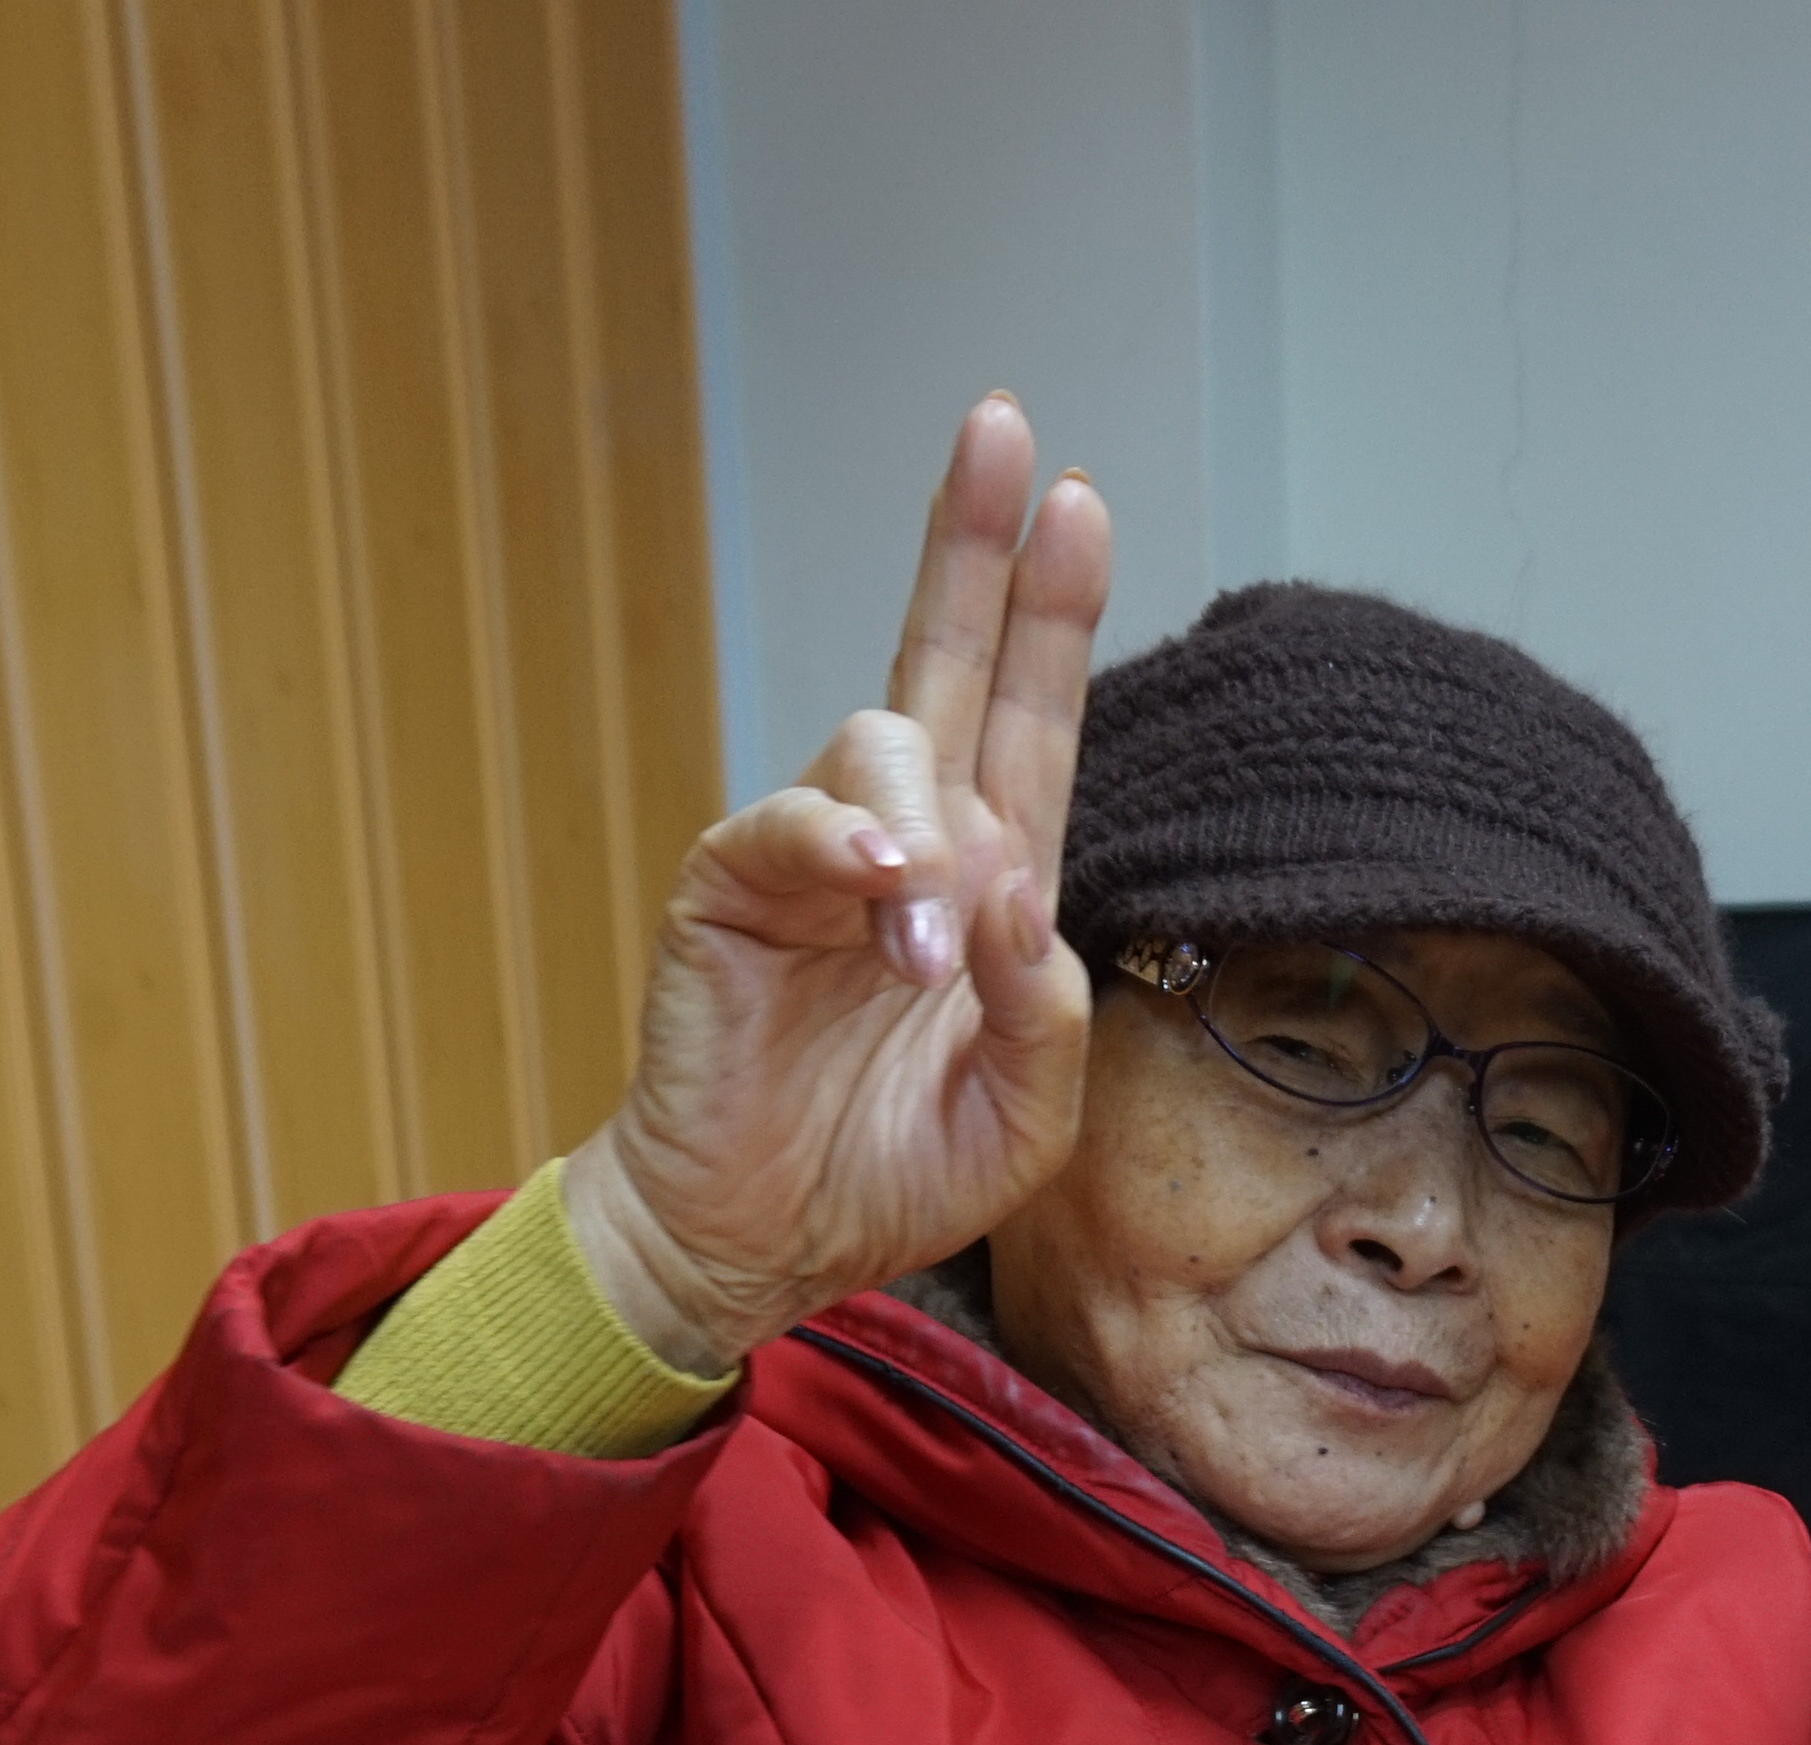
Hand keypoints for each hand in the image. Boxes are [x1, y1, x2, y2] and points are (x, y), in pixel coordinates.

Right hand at [564, 398, 1112, 1374]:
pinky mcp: (731, 889)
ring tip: (920, 948)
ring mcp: (815, 859)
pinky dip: (840, 846)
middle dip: (975, 546)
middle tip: (1002, 432)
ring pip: (879, 749)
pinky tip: (876, 889)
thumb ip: (1045, 1014)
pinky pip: (785, 826)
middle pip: (944, 662)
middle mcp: (906, 845)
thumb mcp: (1023, 1123)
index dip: (1050, 615)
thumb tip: (1013, 897)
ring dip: (921, 829)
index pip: (1030, 724)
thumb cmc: (882, 1176)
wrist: (753, 1246)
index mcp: (986, 884)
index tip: (1078, 500)